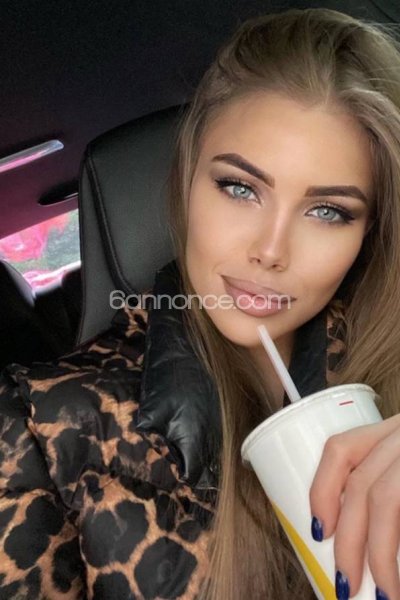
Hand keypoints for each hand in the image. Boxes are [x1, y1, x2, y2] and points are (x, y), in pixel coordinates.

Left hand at [309, 413, 399, 599]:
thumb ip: (387, 484)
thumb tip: (348, 536)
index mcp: (393, 428)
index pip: (341, 448)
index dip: (322, 489)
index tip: (317, 531)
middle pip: (360, 482)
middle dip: (348, 540)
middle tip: (344, 584)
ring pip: (383, 496)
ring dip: (376, 552)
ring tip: (378, 594)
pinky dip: (396, 550)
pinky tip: (396, 582)